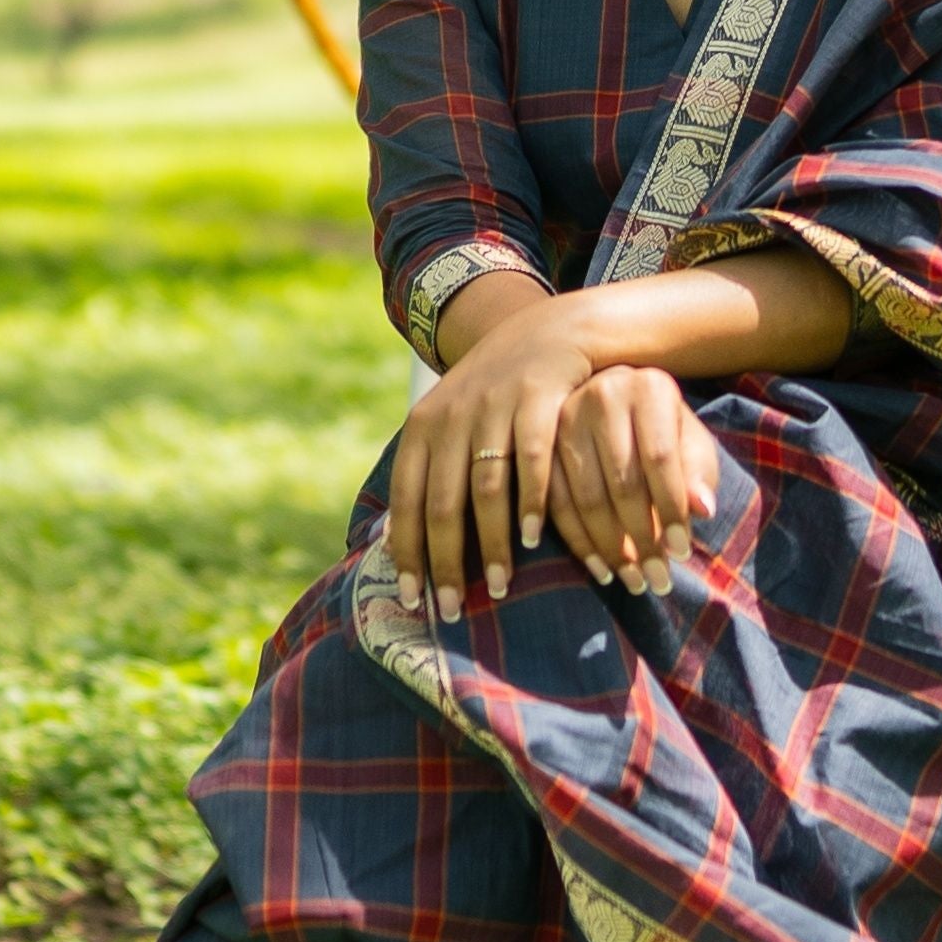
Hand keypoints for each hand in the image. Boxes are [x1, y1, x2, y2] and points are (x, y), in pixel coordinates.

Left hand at [386, 294, 600, 614]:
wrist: (549, 332)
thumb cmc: (496, 395)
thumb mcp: (451, 422)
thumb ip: (427, 474)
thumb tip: (392, 544)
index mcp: (423, 426)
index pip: (406, 500)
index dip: (407, 553)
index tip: (412, 600)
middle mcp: (452, 416)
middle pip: (442, 504)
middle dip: (447, 564)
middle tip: (454, 610)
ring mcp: (494, 406)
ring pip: (485, 489)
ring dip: (492, 545)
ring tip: (500, 587)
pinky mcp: (537, 398)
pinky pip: (531, 459)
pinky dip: (530, 502)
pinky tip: (533, 537)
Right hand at [549, 364, 717, 599]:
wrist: (619, 404)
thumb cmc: (666, 431)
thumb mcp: (691, 442)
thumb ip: (700, 472)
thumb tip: (703, 510)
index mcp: (649, 387)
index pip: (661, 458)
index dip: (672, 509)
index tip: (683, 553)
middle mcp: (603, 393)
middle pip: (622, 482)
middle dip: (642, 539)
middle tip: (657, 579)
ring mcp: (565, 417)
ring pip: (586, 497)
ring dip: (610, 549)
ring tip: (632, 582)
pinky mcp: (540, 445)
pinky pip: (555, 503)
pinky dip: (578, 543)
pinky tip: (600, 569)